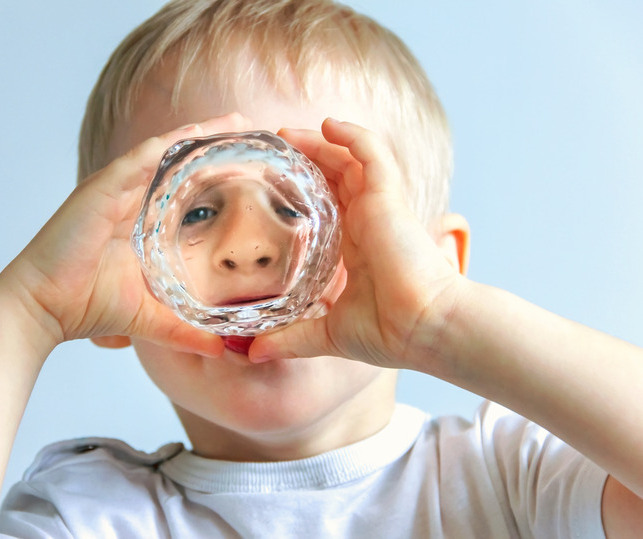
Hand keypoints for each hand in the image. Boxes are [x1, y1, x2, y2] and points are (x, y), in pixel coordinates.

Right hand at [0, 113, 252, 356]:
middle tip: (249, 126)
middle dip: (212, 142)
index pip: (181, 184)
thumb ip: (184, 329)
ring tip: (234, 121)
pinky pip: (138, 159)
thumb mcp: (150, 316)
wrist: (41, 309)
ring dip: (198, 134)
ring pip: (162, 152)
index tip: (247, 161)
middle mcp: (127, 197)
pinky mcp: (99, 191)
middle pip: (177, 160)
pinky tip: (196, 132)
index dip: (211, 169)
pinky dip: (167, 144)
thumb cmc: (86, 306)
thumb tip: (222, 349)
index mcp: (138, 218)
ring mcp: (112, 190)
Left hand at [250, 118, 467, 369]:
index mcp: (354, 246)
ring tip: (286, 134)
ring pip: (350, 159)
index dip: (304, 191)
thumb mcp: (326, 334)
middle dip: (305, 160)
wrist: (425, 329)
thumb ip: (288, 338)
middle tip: (273, 150)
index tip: (273, 184)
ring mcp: (379, 207)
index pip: (327, 205)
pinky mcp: (389, 198)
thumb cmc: (388, 332)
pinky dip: (352, 136)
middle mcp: (366, 221)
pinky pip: (371, 154)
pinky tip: (326, 124)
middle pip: (334, 177)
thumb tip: (250, 353)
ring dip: (320, 142)